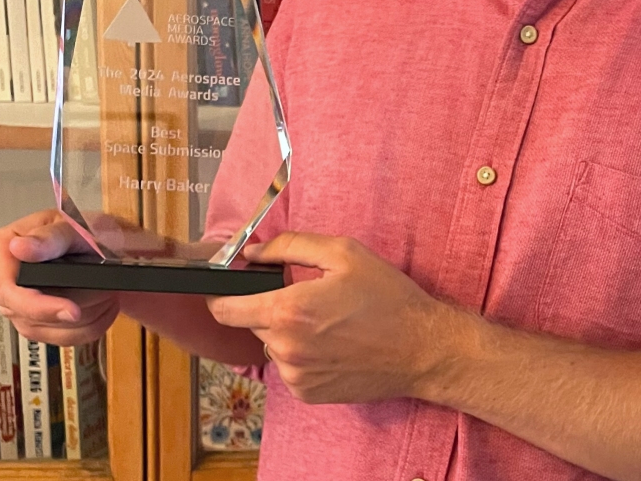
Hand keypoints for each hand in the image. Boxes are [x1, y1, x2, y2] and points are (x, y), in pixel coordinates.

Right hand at [0, 209, 119, 346]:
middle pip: (27, 313)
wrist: (111, 248)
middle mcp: (4, 279)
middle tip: (105, 288)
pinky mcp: (35, 323)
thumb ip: (51, 237)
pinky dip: (89, 325)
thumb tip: (19, 247)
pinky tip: (103, 305)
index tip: (71, 310)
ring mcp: (17, 305)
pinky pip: (60, 339)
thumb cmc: (90, 231)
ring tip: (106, 290)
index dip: (35, 304)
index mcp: (3, 247)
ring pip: (48, 329)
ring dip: (87, 314)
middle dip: (74, 303)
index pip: (5, 288)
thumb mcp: (78, 226)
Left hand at [206, 232, 455, 403]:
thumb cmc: (386, 296)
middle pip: (252, 322)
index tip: (225, 285)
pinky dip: (302, 353)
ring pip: (272, 344)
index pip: (226, 310)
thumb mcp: (342, 252)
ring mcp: (296, 376)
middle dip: (269, 305)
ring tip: (327, 319)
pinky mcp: (308, 395)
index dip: (220, 295)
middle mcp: (286, 348)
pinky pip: (289, 366)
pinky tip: (332, 342)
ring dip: (287, 330)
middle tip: (306, 294)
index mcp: (288, 310)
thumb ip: (289, 245)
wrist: (421, 348)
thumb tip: (251, 252)